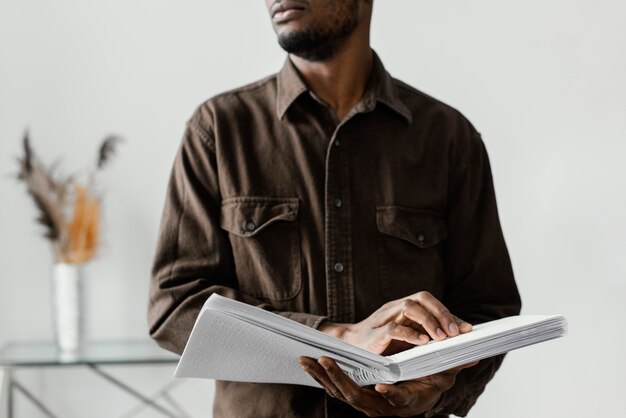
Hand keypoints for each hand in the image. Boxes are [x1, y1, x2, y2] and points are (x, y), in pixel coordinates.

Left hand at [299, 356, 478, 416]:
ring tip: (306, 360)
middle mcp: (381, 408)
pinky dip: (320, 376)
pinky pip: (333, 387)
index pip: (394, 402)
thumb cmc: (427, 386)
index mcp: (402, 404)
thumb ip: (450, 367)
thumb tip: (470, 356)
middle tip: (325, 361)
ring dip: (322, 377)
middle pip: (355, 398)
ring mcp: (364, 404)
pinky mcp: (353, 396)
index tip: (380, 387)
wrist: (416, 398)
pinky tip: (308, 363)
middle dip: (338, 379)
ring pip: (339, 393)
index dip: (389, 396)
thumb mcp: (439, 378)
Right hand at [319, 291, 471, 354]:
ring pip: (408, 307)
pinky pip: (393, 328)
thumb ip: (432, 334)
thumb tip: (463, 336)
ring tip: (441, 337)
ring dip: (428, 321)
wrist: (351, 345)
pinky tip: (423, 343)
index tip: (466, 329)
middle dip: (441, 313)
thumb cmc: (384, 341)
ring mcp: (384, 318)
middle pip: (421, 298)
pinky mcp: (375, 334)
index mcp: (404, 307)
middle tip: (455, 333)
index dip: (447, 312)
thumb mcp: (410, 336)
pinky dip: (409, 334)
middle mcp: (395, 307)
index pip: (429, 300)